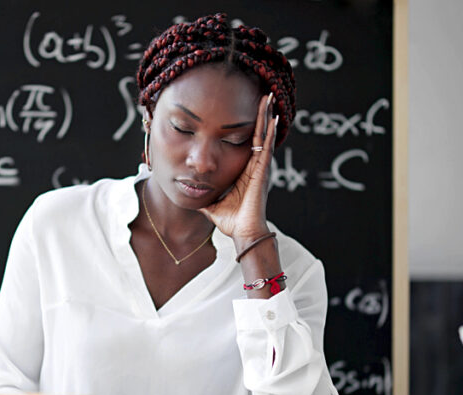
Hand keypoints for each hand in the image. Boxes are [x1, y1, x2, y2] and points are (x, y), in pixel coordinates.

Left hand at [199, 93, 277, 242]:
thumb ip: (203, 196)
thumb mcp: (212, 204)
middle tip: (263, 93)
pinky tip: (272, 117)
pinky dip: (270, 132)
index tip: (248, 108)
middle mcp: (254, 165)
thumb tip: (190, 193)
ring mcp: (260, 167)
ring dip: (266, 116)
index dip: (249, 125)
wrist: (244, 233)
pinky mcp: (262, 171)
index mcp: (244, 170)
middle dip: (260, 113)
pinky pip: (265, 147)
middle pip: (258, 133)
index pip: (246, 141)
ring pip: (264, 135)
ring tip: (269, 97)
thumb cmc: (232, 221)